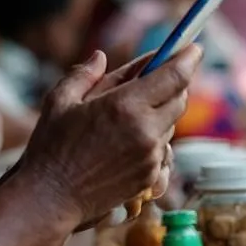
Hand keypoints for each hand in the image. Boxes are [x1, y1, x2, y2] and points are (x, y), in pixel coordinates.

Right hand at [17, 48, 201, 232]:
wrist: (51, 198)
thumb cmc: (51, 147)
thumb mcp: (59, 101)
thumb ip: (85, 74)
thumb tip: (101, 56)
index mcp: (126, 105)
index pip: (175, 75)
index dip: (188, 57)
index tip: (194, 47)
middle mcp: (146, 131)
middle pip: (179, 98)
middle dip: (171, 84)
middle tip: (151, 79)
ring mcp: (151, 157)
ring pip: (170, 125)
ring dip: (158, 115)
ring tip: (123, 120)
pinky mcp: (150, 177)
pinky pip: (163, 150)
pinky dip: (153, 142)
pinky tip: (127, 145)